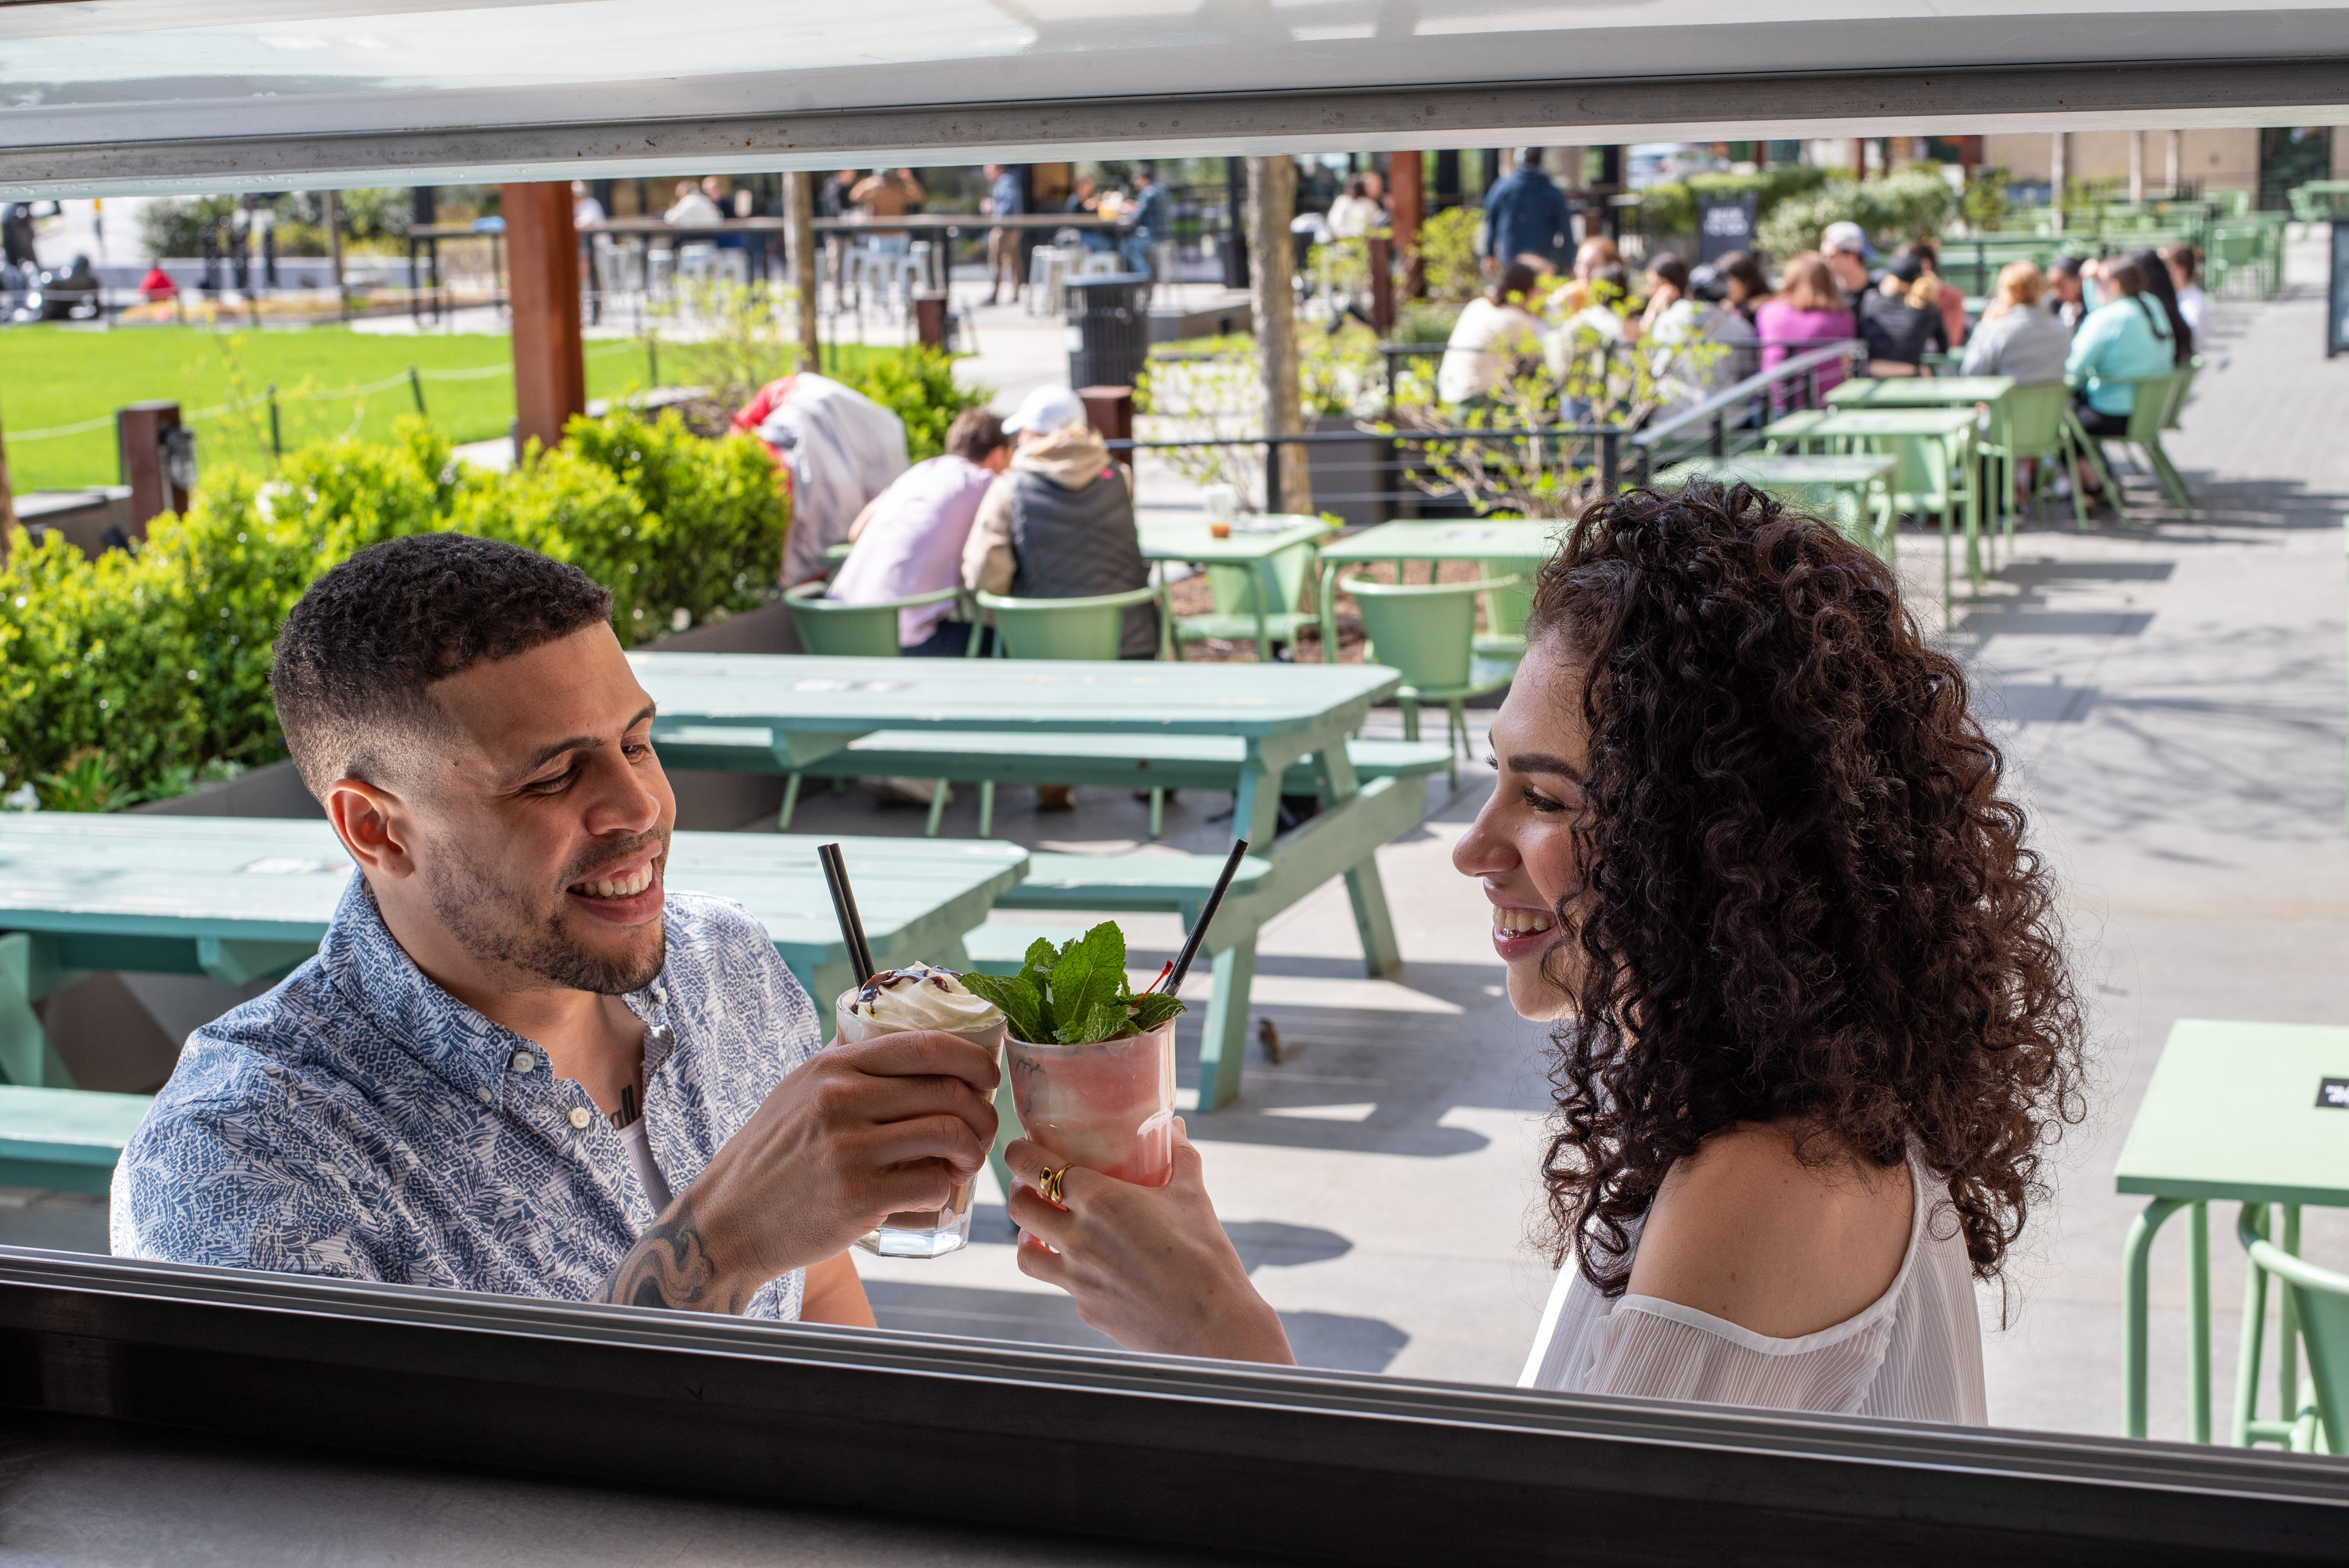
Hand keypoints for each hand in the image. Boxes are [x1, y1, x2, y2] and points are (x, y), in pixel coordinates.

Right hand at [599, 1031, 997, 1312]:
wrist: (727, 1221)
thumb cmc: (771, 1157)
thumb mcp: (798, 1091)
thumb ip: (848, 1066)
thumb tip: (906, 1042)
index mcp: (833, 1068)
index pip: (925, 1046)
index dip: (971, 1058)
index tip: (987, 1077)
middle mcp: (841, 1100)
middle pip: (948, 1092)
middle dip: (981, 1113)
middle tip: (983, 1130)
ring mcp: (849, 1149)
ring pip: (950, 1135)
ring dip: (973, 1151)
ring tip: (966, 1161)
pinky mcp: (859, 1197)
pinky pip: (933, 1184)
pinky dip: (946, 1187)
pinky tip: (936, 1188)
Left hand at [1004, 1122, 1293, 1364]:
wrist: (1211, 1326)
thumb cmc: (1205, 1256)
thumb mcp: (1193, 1196)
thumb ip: (1180, 1157)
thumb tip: (1175, 1127)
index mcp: (1100, 1201)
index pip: (1035, 1167)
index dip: (1020, 1153)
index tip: (1020, 1148)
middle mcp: (1077, 1239)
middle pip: (1020, 1208)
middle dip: (1019, 1191)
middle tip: (1030, 1185)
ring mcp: (1077, 1279)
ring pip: (1024, 1254)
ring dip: (1026, 1235)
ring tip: (1040, 1229)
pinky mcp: (1086, 1309)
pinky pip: (1063, 1286)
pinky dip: (1067, 1273)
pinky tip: (1088, 1268)